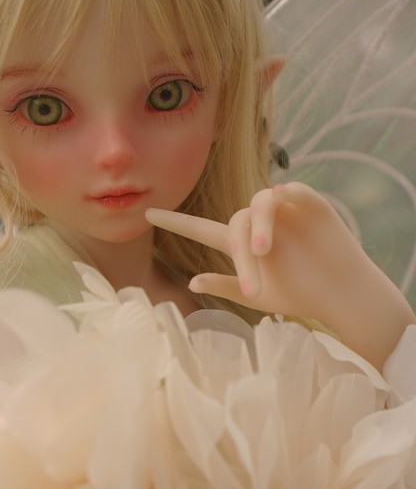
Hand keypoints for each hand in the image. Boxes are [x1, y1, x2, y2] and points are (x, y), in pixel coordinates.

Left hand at [146, 183, 414, 368]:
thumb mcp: (259, 297)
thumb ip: (226, 285)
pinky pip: (295, 191)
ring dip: (258, 225)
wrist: (341, 295)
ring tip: (262, 250)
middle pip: (236, 223)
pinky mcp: (312, 207)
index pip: (201, 229)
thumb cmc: (300, 296)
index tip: (147, 213)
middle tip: (252, 286)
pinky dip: (288, 193)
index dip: (176, 221)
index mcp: (241, 245)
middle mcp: (259, 224)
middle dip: (241, 253)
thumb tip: (191, 281)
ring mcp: (285, 213)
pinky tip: (284, 198)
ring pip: (260, 203)